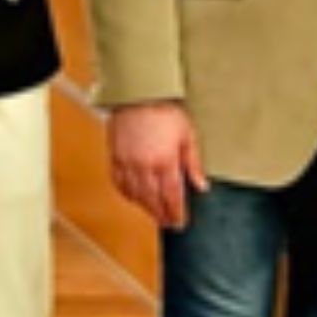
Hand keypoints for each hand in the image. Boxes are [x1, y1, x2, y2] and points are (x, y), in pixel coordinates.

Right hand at [110, 101, 207, 232]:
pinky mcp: (115, 157)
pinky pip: (118, 183)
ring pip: (135, 195)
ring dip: (145, 207)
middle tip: (168, 223)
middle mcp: (144, 166)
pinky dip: (126, 194)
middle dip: (162, 215)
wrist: (138, 94)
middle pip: (153, 201)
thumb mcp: (188, 135)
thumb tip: (201, 185)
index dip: (176, 213)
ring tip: (153, 213)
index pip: (172, 197)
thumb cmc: (164, 110)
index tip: (180, 222)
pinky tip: (133, 196)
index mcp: (165, 162)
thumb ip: (194, 164)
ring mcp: (127, 163)